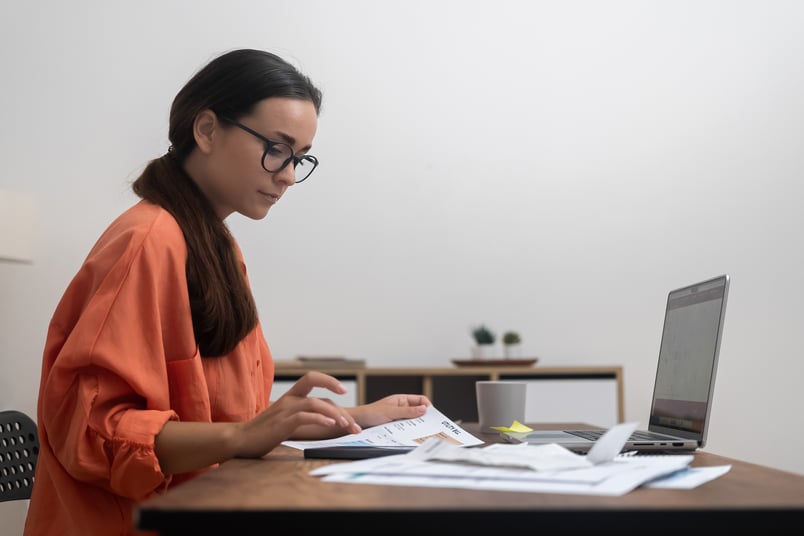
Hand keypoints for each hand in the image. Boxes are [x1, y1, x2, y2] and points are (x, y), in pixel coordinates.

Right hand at [234, 371, 360, 456]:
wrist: (239, 440)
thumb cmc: (262, 432)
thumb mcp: (284, 420)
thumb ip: (300, 416)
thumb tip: (324, 420)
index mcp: (290, 396)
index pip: (313, 379)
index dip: (330, 381)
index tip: (343, 391)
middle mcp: (289, 399)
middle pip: (319, 392)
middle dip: (341, 408)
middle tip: (353, 425)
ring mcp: (285, 410)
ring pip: (316, 403)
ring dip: (334, 414)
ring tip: (346, 426)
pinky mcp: (282, 423)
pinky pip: (305, 416)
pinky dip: (319, 419)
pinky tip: (329, 425)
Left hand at [350, 393, 431, 427]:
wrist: (357, 423)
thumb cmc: (370, 413)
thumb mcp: (391, 412)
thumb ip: (408, 411)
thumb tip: (424, 409)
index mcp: (402, 399)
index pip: (420, 400)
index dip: (427, 406)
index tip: (431, 415)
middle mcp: (401, 407)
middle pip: (418, 411)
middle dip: (423, 417)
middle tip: (428, 425)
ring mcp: (398, 417)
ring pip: (412, 421)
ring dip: (415, 425)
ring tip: (419, 431)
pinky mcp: (395, 426)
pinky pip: (406, 428)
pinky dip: (409, 431)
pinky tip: (409, 435)